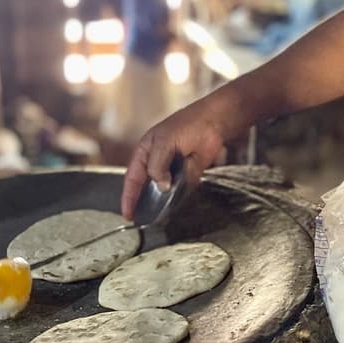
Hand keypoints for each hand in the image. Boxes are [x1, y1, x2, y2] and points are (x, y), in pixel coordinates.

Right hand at [120, 96, 234, 218]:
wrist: (215, 122)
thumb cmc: (187, 125)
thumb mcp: (165, 143)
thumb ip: (158, 165)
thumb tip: (161, 186)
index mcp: (145, 152)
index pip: (132, 178)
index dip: (128, 197)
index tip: (128, 214)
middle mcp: (157, 161)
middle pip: (146, 186)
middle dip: (144, 202)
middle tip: (142, 220)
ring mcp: (173, 168)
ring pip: (164, 190)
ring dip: (163, 201)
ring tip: (159, 216)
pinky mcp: (188, 173)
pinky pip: (181, 188)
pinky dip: (180, 195)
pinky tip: (177, 203)